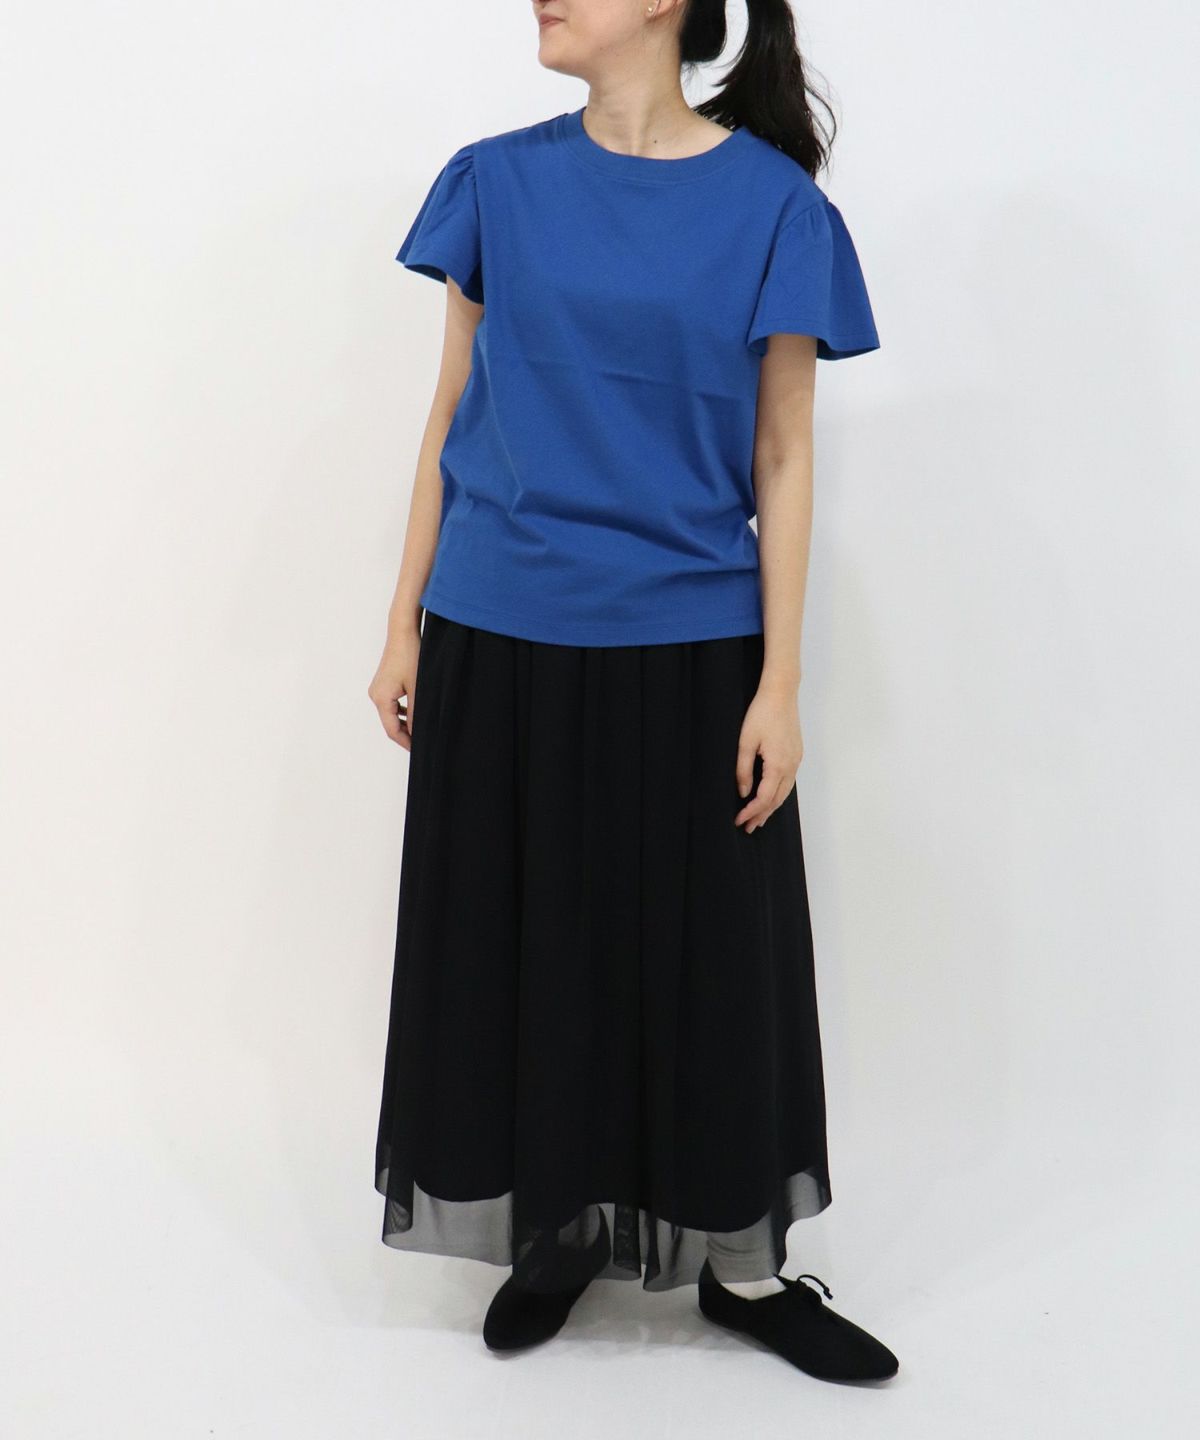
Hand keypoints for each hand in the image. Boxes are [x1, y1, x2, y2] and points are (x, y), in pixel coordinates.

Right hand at [367, 627, 421, 749]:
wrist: (402, 632)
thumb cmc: (410, 656)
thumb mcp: (417, 688)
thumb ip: (417, 713)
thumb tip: (419, 733)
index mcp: (381, 699)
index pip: (392, 730)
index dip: (406, 742)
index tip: (419, 750)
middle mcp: (375, 695)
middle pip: (390, 724)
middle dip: (406, 734)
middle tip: (423, 742)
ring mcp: (377, 689)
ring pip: (391, 714)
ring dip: (405, 723)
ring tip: (421, 730)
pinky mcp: (382, 683)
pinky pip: (391, 704)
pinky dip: (402, 712)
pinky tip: (415, 714)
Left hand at [734, 686, 802, 832]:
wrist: (781, 693)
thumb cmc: (761, 714)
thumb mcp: (745, 742)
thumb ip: (743, 770)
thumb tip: (743, 792)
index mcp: (777, 765)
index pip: (764, 798)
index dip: (751, 812)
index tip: (739, 820)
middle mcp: (791, 766)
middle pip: (777, 800)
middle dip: (762, 815)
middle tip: (748, 827)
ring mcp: (796, 760)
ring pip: (785, 792)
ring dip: (772, 807)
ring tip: (759, 818)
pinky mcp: (797, 753)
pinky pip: (789, 781)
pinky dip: (779, 793)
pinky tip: (772, 796)